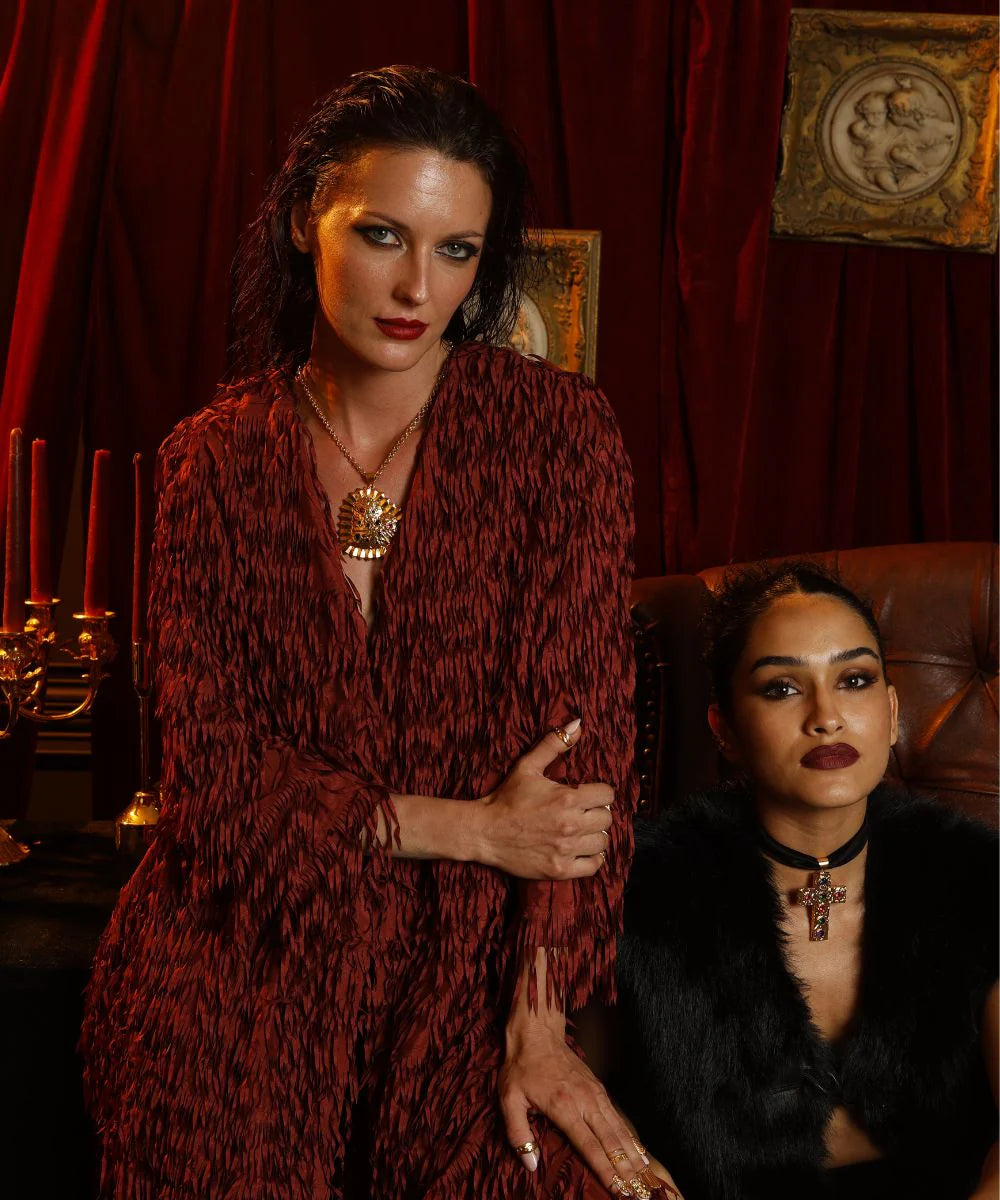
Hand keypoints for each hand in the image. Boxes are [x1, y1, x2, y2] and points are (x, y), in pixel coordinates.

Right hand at [474, 719, 612, 879]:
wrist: (485, 831)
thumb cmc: (507, 797)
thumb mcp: (528, 766)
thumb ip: (554, 744)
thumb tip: (577, 724)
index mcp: (568, 798)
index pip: (607, 794)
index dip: (600, 793)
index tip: (588, 795)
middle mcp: (571, 825)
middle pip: (607, 818)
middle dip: (597, 813)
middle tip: (583, 812)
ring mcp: (566, 849)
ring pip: (603, 842)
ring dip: (595, 835)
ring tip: (581, 831)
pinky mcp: (560, 869)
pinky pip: (594, 865)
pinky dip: (592, 858)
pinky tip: (581, 849)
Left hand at [500, 1018, 651, 1195]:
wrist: (538, 1034)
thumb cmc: (521, 1068)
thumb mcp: (509, 1100)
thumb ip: (518, 1135)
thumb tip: (532, 1166)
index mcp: (564, 1107)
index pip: (589, 1146)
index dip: (605, 1171)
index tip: (618, 1190)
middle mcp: (585, 1101)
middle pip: (611, 1141)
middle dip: (626, 1168)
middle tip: (638, 1192)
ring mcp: (595, 1094)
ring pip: (619, 1129)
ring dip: (633, 1154)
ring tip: (644, 1176)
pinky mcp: (598, 1088)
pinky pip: (618, 1116)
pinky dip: (629, 1135)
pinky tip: (637, 1150)